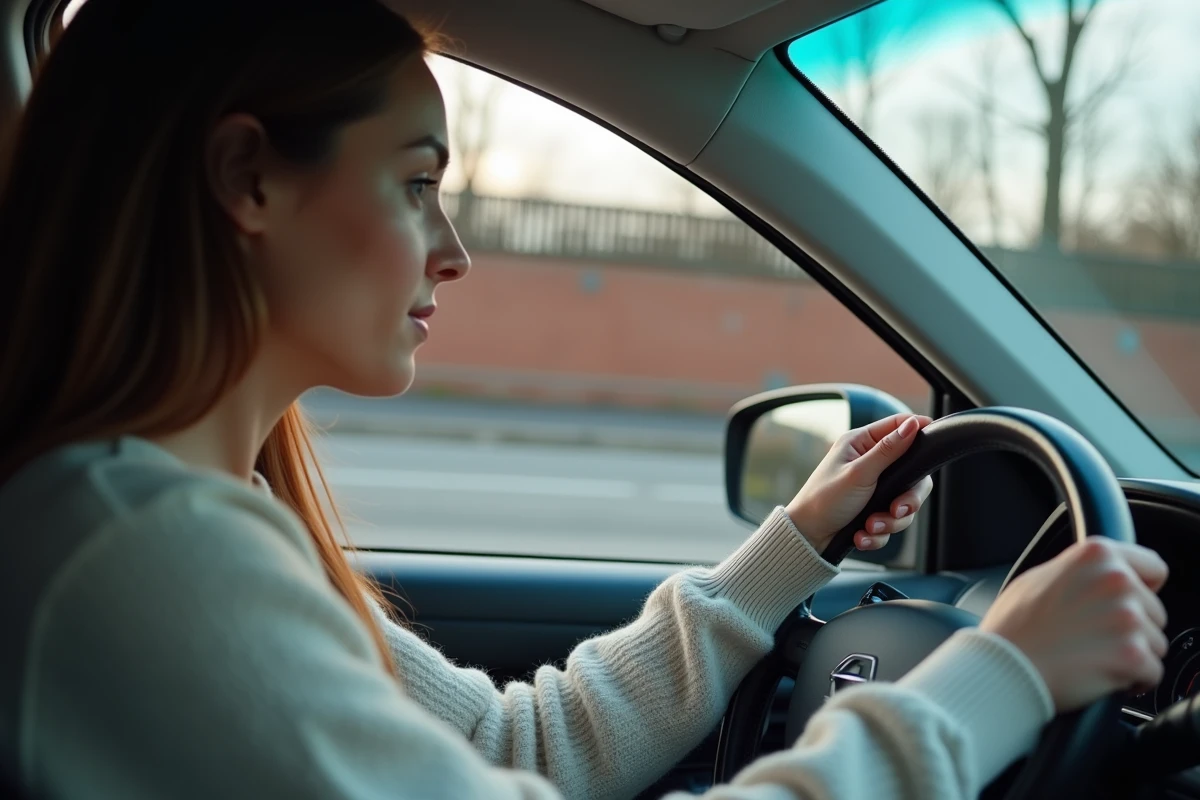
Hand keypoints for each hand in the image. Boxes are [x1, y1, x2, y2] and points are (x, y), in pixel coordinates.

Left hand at [786, 413, 934, 552]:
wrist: (808, 538)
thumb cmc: (823, 500)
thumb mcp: (858, 473)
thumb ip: (888, 451)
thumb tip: (912, 424)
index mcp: (861, 444)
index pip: (898, 426)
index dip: (919, 429)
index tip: (936, 440)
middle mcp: (870, 463)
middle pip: (913, 474)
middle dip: (908, 499)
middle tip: (897, 509)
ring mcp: (874, 488)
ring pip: (904, 503)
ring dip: (890, 521)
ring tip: (869, 526)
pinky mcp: (874, 510)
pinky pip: (892, 521)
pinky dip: (879, 533)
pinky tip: (862, 535)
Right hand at [981, 538, 1168, 711]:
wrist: (1004, 665)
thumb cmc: (1013, 626)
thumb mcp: (1040, 576)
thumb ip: (1081, 572)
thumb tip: (1099, 577)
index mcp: (1096, 555)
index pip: (1153, 568)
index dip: (1143, 588)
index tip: (1132, 602)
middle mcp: (1117, 580)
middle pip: (1155, 611)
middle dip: (1133, 628)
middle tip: (1096, 638)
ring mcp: (1128, 617)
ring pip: (1156, 643)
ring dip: (1133, 654)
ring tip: (1095, 657)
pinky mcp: (1133, 654)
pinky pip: (1153, 672)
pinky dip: (1133, 680)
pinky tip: (1104, 676)